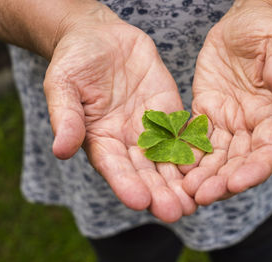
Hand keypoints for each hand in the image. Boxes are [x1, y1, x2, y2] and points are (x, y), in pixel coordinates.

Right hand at [43, 5, 194, 221]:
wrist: (101, 38)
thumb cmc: (75, 61)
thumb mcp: (62, 85)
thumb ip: (66, 117)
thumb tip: (61, 150)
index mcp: (101, 140)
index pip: (113, 168)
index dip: (125, 184)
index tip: (139, 202)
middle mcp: (128, 141)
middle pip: (145, 172)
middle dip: (160, 193)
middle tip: (176, 212)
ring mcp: (151, 129)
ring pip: (168, 160)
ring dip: (181, 181)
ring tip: (196, 200)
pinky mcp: (169, 113)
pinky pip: (184, 133)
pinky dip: (196, 149)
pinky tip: (210, 164)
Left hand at [182, 0, 271, 204]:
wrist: (240, 29)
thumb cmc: (264, 30)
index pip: (268, 148)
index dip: (255, 169)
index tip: (237, 183)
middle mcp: (250, 125)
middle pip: (238, 161)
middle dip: (222, 182)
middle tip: (201, 196)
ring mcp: (227, 122)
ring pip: (215, 157)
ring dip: (202, 176)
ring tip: (184, 191)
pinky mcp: (206, 114)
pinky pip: (195, 139)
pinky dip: (186, 155)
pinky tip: (172, 167)